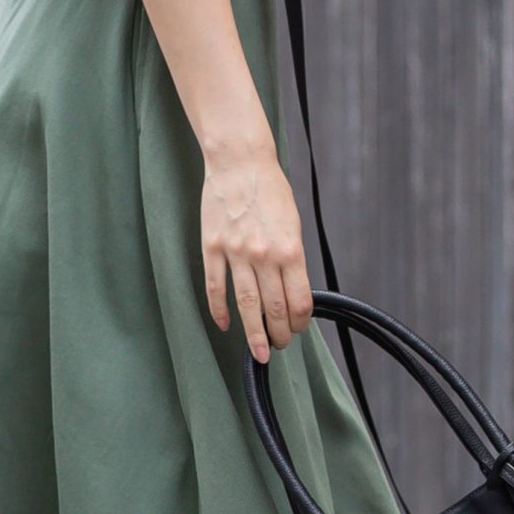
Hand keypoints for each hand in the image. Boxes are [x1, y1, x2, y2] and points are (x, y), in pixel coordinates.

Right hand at [202, 137, 313, 362]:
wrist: (240, 162)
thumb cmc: (271, 191)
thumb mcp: (293, 224)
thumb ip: (293, 258)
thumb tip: (292, 292)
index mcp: (290, 248)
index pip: (299, 300)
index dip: (301, 322)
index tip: (299, 329)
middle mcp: (264, 254)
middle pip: (274, 308)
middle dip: (280, 334)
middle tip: (279, 347)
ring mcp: (236, 252)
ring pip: (247, 305)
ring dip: (254, 333)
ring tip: (259, 351)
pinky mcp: (212, 247)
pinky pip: (216, 287)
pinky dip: (220, 310)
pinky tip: (226, 325)